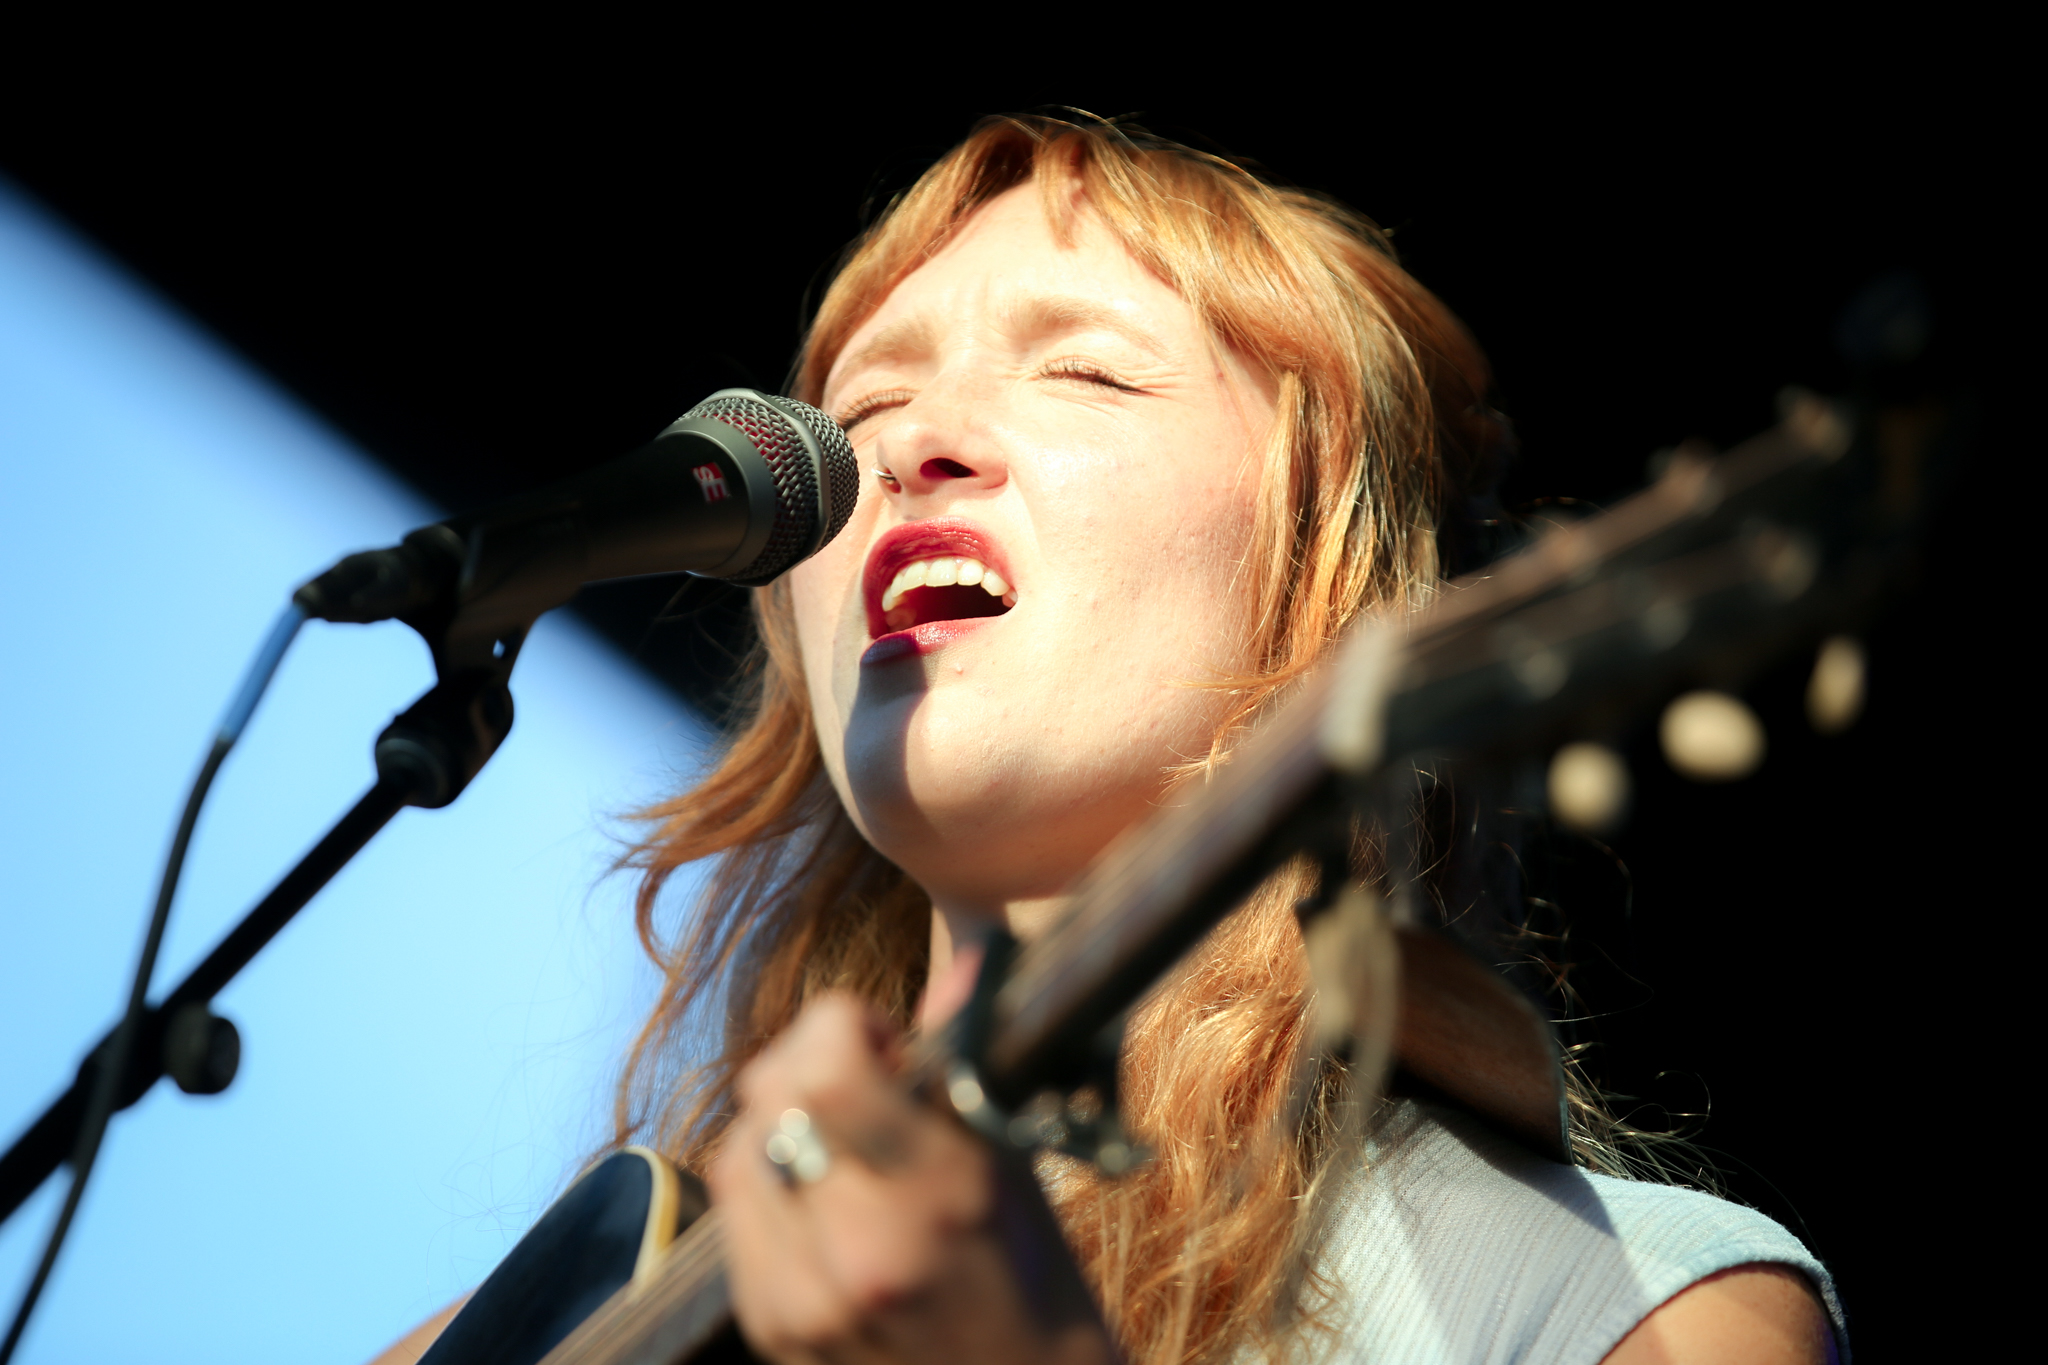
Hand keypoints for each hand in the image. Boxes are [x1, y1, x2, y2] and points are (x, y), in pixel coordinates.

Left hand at [708, 992, 1114, 1364]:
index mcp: (933, 1201)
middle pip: (770, 1092)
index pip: (824, 1070)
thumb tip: (964, 970)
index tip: (887, 1042)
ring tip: (843, 1142)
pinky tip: (822, 1194)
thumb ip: (969, 1072)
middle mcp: (854, 1250)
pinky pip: (736, 1212)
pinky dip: (771, 1180)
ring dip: (784, 1120)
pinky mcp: (767, 1326)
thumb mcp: (1019, 1169)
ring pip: (739, 1147)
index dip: (843, 1025)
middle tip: (867, 1081)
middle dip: (812, 1059)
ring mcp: (799, 1298)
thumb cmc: (1035, 1284)